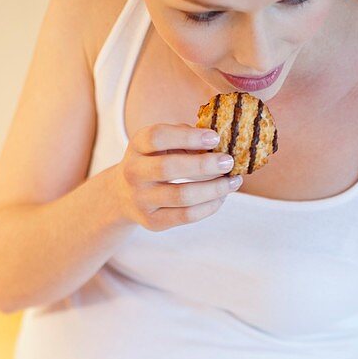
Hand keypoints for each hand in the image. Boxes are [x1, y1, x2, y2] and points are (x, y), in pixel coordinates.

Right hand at [112, 122, 241, 231]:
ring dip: (213, 189)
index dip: (187, 136)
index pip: (157, 137)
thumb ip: (185, 139)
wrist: (124, 195)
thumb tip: (219, 146)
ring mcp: (141, 200)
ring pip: (181, 196)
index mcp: (136, 146)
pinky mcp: (152, 222)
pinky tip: (221, 197)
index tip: (215, 138)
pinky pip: (185, 216)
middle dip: (204, 165)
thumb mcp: (162, 145)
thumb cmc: (154, 161)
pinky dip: (208, 207)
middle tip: (229, 162)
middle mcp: (133, 172)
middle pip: (168, 168)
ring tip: (233, 182)